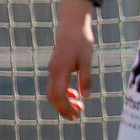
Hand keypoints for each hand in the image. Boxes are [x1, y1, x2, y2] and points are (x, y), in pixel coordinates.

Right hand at [44, 0, 96, 120]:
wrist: (72, 24)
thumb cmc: (81, 40)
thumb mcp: (87, 59)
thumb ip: (86, 78)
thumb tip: (85, 96)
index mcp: (60, 69)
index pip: (58, 95)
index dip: (66, 107)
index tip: (76, 115)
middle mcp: (53, 70)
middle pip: (52, 96)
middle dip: (63, 108)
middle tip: (76, 116)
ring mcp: (53, 68)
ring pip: (53, 91)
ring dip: (64, 101)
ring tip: (79, 107)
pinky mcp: (56, 66)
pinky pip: (55, 84)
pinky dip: (63, 92)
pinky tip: (75, 94)